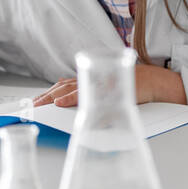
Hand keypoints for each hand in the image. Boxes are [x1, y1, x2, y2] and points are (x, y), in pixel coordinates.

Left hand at [31, 63, 187, 108]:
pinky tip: (60, 103)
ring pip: (70, 89)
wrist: (155, 83)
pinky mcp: (105, 88)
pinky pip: (86, 94)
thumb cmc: (135, 88)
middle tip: (32, 106)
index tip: (36, 102)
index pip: (63, 87)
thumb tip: (78, 107)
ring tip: (40, 105)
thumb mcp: (112, 94)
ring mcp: (98, 84)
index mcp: (91, 81)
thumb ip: (95, 99)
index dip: (49, 94)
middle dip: (46, 97)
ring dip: (53, 97)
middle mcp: (92, 80)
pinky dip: (71, 98)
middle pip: (62, 87)